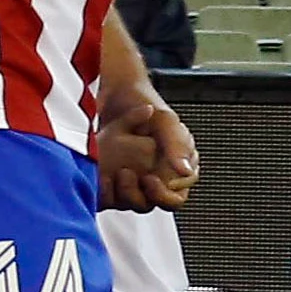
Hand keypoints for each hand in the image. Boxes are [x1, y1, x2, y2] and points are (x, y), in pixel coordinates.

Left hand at [93, 82, 196, 212]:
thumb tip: (185, 170)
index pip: (181, 190)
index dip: (167, 191)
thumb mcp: (163, 121)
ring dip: (129, 193)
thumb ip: (176, 145)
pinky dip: (113, 189)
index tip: (150, 179)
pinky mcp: (121, 174)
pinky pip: (120, 193)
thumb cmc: (142, 102)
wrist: (112, 92)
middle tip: (133, 179)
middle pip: (163, 200)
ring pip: (142, 199)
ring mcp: (143, 171)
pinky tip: (105, 177)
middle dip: (149, 195)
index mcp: (181, 159)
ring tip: (119, 175)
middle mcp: (165, 168)